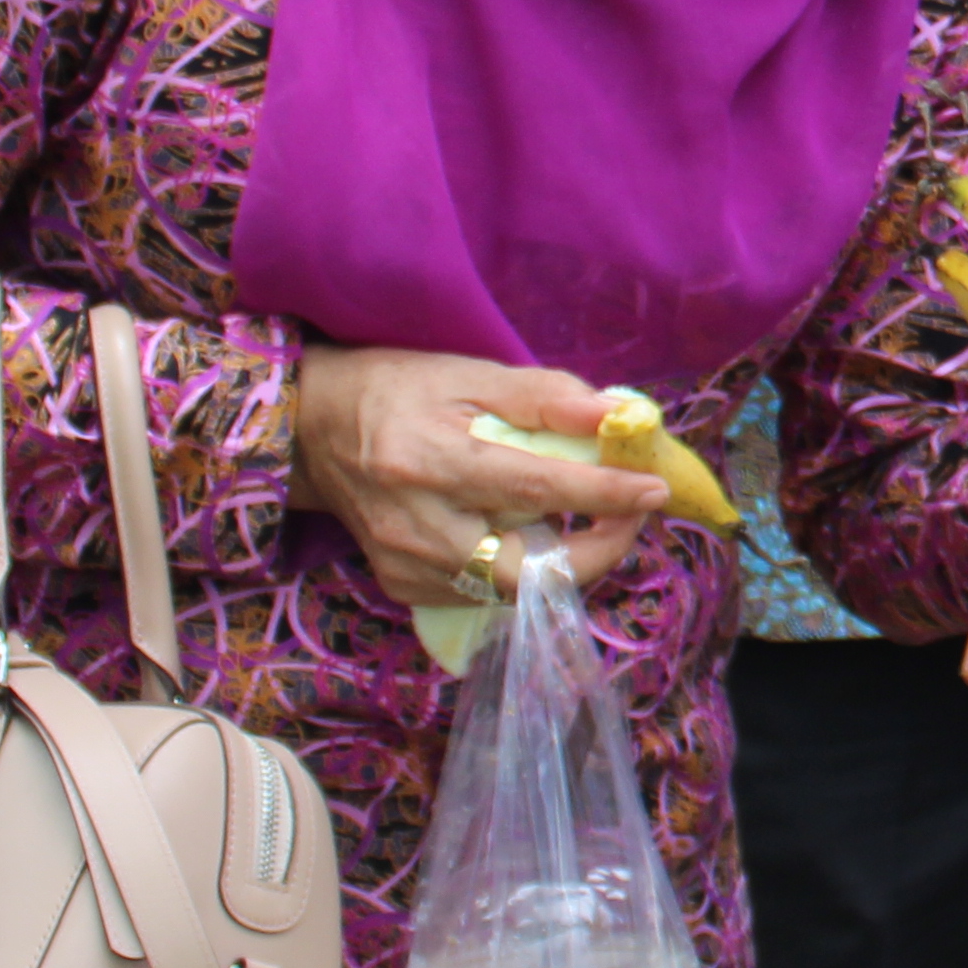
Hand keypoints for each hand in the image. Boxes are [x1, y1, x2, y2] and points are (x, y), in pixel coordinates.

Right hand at [289, 343, 662, 609]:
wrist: (313, 430)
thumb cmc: (398, 390)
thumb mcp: (469, 372)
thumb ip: (545, 396)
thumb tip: (615, 414)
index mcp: (430, 461)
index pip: (532, 488)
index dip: (601, 494)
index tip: (654, 490)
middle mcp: (415, 525)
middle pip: (526, 570)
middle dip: (596, 551)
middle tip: (631, 513)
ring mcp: (406, 566)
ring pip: (512, 590)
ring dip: (567, 558)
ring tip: (594, 516)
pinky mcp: (404, 587)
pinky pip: (485, 594)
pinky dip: (526, 569)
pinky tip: (538, 534)